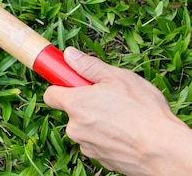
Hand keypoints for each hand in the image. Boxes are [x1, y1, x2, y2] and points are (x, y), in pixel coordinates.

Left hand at [43, 47, 191, 175]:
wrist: (164, 151)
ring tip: (123, 117)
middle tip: (109, 98)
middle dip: (86, 104)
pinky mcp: (102, 160)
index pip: (50, 94)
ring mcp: (88, 146)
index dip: (61, 86)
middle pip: (71, 112)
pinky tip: (127, 133)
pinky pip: (99, 144)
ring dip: (98, 122)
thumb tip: (69, 55)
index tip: (72, 82)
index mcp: (75, 104)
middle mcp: (75, 128)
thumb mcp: (117, 77)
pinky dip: (109, 138)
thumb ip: (88, 66)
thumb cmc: (143, 112)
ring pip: (86, 129)